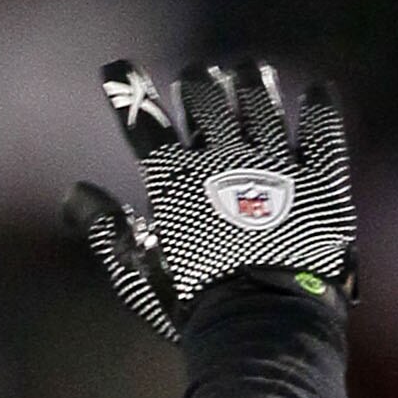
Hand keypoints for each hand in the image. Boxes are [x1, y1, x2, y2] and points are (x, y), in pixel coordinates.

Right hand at [67, 60, 354, 342]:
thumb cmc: (197, 310)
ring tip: (247, 70)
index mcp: (175, 179)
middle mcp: (223, 158)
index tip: (116, 68)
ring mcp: (276, 164)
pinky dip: (318, 106)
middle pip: (204, 98)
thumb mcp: (141, 276)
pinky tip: (316, 91)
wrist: (267, 328)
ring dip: (250, 82)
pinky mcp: (321, 180)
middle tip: (196, 76)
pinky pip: (322, 129)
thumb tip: (74, 193)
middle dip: (196, 82)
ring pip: (259, 101)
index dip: (127, 90)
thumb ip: (106, 230)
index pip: (143, 120)